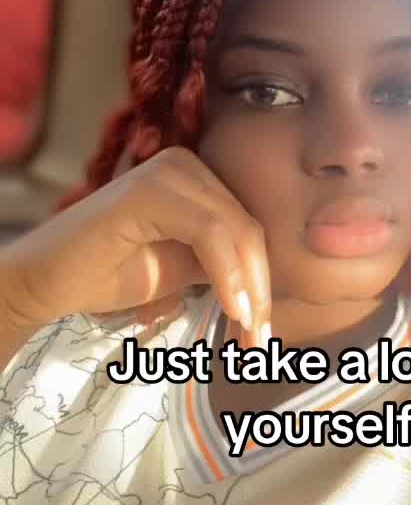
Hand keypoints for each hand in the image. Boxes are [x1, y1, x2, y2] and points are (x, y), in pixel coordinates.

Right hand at [0, 147, 270, 344]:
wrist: (46, 282)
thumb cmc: (109, 276)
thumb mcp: (183, 268)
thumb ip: (222, 263)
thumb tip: (270, 286)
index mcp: (197, 176)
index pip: (248, 226)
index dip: (263, 279)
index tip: (263, 329)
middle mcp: (185, 164)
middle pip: (247, 227)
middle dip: (261, 288)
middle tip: (261, 340)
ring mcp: (167, 171)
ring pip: (235, 230)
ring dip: (249, 288)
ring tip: (248, 334)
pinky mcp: (150, 190)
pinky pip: (209, 232)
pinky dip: (228, 275)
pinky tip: (233, 311)